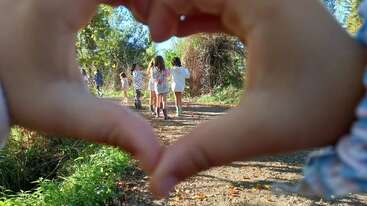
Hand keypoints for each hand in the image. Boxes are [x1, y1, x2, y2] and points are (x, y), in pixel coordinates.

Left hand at [0, 0, 160, 173]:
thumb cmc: (20, 92)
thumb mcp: (68, 112)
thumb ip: (114, 128)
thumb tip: (157, 159)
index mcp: (60, 2)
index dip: (153, 2)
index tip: (156, 30)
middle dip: (148, 0)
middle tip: (153, 25)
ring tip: (142, 19)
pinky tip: (126, 9)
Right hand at [147, 0, 366, 196]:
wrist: (364, 97)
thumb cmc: (319, 108)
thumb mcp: (256, 130)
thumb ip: (202, 151)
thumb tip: (156, 185)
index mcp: (264, 2)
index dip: (165, 3)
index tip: (157, 38)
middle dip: (169, 3)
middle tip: (153, 32)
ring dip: (182, 5)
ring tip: (163, 32)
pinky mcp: (271, 9)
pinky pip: (226, 1)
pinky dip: (201, 11)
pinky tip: (184, 29)